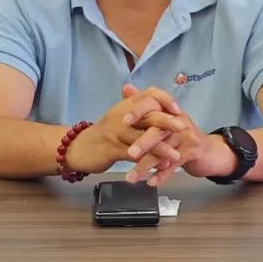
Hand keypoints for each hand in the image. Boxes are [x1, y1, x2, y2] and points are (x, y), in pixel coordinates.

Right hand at [65, 86, 183, 176]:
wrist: (78, 148)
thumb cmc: (104, 133)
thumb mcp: (121, 116)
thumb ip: (140, 110)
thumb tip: (162, 106)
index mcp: (126, 105)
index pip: (150, 94)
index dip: (165, 99)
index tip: (178, 108)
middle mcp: (122, 115)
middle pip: (148, 114)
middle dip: (167, 121)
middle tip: (184, 128)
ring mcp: (116, 132)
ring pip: (143, 138)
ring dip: (161, 147)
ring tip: (176, 155)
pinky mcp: (112, 149)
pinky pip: (134, 155)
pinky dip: (148, 161)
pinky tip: (160, 167)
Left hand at [122, 89, 236, 186]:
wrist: (209, 152)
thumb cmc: (181, 137)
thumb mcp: (163, 121)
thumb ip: (144, 106)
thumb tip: (126, 86)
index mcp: (169, 111)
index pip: (153, 107)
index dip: (139, 112)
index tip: (123, 122)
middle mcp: (179, 120)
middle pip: (158, 131)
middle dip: (142, 143)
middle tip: (128, 153)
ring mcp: (188, 136)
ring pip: (164, 152)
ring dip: (147, 166)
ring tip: (132, 176)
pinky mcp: (194, 151)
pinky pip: (175, 164)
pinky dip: (162, 175)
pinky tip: (151, 182)